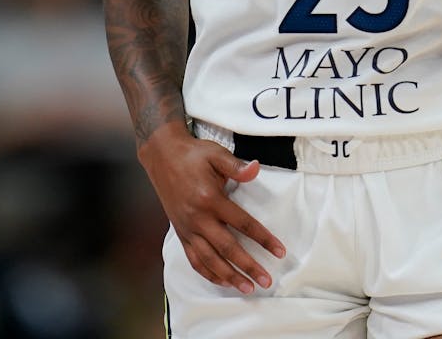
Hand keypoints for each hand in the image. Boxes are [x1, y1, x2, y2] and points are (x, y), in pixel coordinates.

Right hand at [139, 124, 284, 293]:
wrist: (161, 155)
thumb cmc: (193, 154)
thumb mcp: (216, 154)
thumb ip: (236, 166)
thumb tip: (256, 168)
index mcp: (210, 199)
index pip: (243, 224)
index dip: (263, 239)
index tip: (279, 251)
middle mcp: (198, 218)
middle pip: (227, 248)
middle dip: (249, 267)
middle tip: (267, 281)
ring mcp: (187, 228)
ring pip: (210, 259)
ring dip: (229, 276)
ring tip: (247, 288)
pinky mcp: (180, 232)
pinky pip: (194, 259)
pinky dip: (208, 273)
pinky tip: (222, 281)